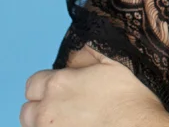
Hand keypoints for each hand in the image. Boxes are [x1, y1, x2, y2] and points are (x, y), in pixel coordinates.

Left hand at [21, 46, 165, 126]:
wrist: (139, 126)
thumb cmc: (130, 95)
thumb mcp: (114, 62)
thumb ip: (88, 53)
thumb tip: (76, 50)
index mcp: (58, 84)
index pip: (33, 83)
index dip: (47, 83)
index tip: (64, 86)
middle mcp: (47, 111)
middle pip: (28, 110)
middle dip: (42, 105)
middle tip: (65, 104)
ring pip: (35, 126)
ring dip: (46, 121)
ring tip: (70, 118)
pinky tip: (78, 125)